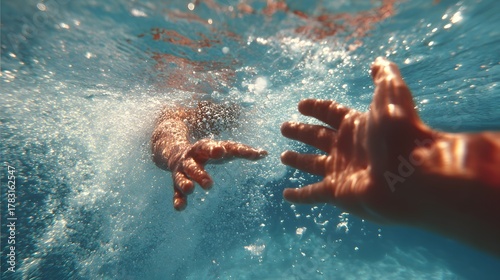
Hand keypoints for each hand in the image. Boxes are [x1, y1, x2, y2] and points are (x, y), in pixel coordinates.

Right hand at [168, 139, 266, 210]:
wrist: (175, 153)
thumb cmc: (209, 152)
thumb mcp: (223, 149)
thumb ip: (242, 151)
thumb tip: (265, 153)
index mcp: (204, 147)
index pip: (211, 147)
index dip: (216, 149)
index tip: (221, 151)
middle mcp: (191, 158)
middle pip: (194, 164)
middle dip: (200, 173)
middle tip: (209, 184)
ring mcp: (182, 171)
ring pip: (182, 177)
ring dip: (186, 183)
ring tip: (190, 189)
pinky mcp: (177, 183)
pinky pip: (176, 192)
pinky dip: (178, 199)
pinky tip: (180, 208)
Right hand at [280, 57, 436, 222]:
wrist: (410, 174)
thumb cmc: (400, 132)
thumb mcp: (392, 93)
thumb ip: (384, 76)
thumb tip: (378, 61)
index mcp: (356, 125)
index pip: (329, 113)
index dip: (315, 108)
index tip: (301, 105)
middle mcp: (346, 147)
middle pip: (317, 137)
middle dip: (300, 132)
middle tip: (284, 128)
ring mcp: (341, 171)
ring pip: (312, 164)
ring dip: (298, 161)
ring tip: (283, 157)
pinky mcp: (337, 192)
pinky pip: (313, 194)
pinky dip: (299, 195)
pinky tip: (287, 195)